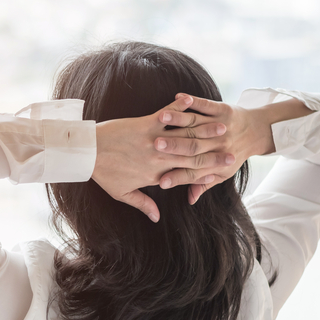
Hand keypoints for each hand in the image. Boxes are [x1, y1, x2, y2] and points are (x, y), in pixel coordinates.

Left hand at [93, 95, 235, 221]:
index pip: (186, 176)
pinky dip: (180, 108)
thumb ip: (142, 204)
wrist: (85, 152)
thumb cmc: (102, 172)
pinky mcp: (145, 124)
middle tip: (233, 151)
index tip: (223, 173)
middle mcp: (158, 159)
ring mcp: (153, 140)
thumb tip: (156, 218)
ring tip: (223, 126)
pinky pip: (167, 116)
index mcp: (155, 175)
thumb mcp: (121, 193)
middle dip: (214, 155)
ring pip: (185, 136)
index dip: (206, 174)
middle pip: (192, 157)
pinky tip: (192, 102)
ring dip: (205, 130)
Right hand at [154, 94, 270, 203]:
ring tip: (161, 119)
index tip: (160, 182)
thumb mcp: (222, 174)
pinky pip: (206, 105)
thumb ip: (203, 184)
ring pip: (196, 123)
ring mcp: (220, 126)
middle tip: (155, 146)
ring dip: (178, 120)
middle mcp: (218, 144)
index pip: (193, 172)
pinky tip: (178, 97)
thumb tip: (190, 200)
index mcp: (216, 162)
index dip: (177, 177)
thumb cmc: (235, 154)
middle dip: (174, 146)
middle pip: (193, 147)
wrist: (258, 132)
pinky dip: (193, 101)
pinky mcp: (223, 110)